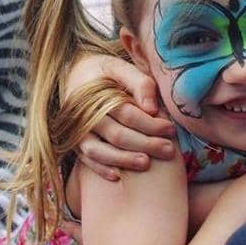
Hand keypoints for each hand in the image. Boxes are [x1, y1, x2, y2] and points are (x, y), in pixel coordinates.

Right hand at [66, 54, 175, 180]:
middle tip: (169, 151)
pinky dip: (100, 169)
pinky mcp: (74, 141)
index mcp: (96, 92)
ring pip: (98, 150)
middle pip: (116, 134)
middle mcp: (83, 112)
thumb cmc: (106, 73)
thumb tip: (152, 109)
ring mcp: (77, 129)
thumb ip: (140, 84)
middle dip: (145, 144)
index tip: (170, 129)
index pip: (126, 113)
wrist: (76, 74)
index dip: (150, 123)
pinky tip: (118, 176)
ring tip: (147, 164)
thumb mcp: (122, 68)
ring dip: (124, 160)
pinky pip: (86, 159)